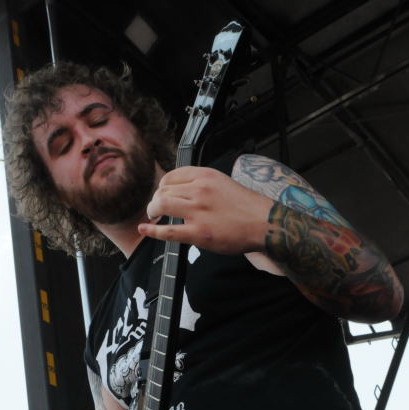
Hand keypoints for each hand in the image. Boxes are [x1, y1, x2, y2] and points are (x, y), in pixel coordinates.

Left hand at [138, 166, 271, 254]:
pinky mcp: (198, 233)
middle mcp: (199, 190)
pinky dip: (152, 231)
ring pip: (161, 205)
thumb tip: (184, 192)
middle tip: (156, 210)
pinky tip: (144, 230)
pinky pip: (168, 231)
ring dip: (152, 212)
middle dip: (155, 200)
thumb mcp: (223, 183)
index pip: (171, 176)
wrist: (263, 222)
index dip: (162, 187)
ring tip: (153, 218)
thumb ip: (203, 185)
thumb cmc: (247, 207)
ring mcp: (198, 211)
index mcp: (205, 176)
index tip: (162, 194)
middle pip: (163, 190)